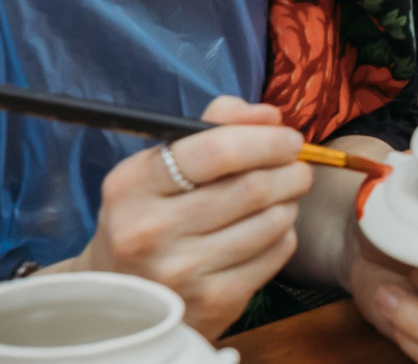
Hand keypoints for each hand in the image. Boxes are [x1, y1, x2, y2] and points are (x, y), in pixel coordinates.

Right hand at [74, 97, 308, 336]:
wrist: (121, 300)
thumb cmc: (149, 216)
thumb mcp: (159, 165)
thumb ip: (215, 127)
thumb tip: (270, 115)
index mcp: (133, 186)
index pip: (218, 150)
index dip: (266, 139)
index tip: (289, 139)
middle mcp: (151, 231)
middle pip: (253, 186)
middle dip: (291, 170)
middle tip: (297, 166)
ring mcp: (181, 272)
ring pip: (272, 220)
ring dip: (289, 201)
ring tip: (281, 197)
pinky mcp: (212, 301)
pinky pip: (277, 253)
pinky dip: (284, 234)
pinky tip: (268, 231)